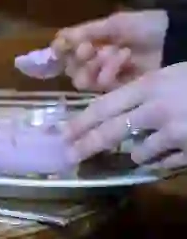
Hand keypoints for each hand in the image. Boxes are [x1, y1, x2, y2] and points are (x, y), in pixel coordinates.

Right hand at [53, 10, 167, 91]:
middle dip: (79, 57)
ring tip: (114, 53)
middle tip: (89, 49)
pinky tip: (124, 59)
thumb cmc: (144, 27)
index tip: (65, 45)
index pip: (64, 50)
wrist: (173, 41)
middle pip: (69, 68)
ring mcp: (106, 76)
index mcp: (91, 42)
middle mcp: (94, 60)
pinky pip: (102, 85)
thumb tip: (58, 39)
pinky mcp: (118, 89)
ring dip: (95, 65)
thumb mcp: (114, 23)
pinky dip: (110, 71)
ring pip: (81, 80)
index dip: (61, 50)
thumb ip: (85, 32)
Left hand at [65, 63, 186, 167]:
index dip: (81, 122)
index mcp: (148, 86)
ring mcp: (174, 133)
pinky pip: (164, 164)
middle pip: (111, 132)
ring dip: (137, 154)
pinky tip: (166, 155)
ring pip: (138, 154)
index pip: (103, 106)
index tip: (63, 134)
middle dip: (86, 146)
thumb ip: (144, 90)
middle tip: (70, 157)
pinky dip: (161, 161)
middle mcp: (155, 111)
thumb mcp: (171, 74)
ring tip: (143, 150)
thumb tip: (119, 106)